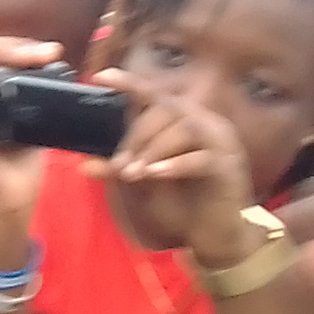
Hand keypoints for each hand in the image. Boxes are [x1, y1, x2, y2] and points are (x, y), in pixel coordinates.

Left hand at [94, 72, 255, 263]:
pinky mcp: (229, 166)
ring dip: (153, 150)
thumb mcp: (144, 184)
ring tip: (134, 174)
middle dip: (137, 137)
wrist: (213, 236)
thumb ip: (120, 168)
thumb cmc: (180, 204)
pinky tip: (154, 174)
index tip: (101, 76)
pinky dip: (174, 165)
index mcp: (184, 120)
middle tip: (119, 166)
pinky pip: (201, 158)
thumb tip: (85, 164)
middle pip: (168, 110)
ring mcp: (221, 142)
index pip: (155, 94)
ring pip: (185, 129)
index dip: (129, 83)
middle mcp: (205, 123)